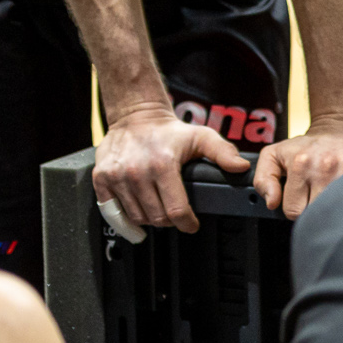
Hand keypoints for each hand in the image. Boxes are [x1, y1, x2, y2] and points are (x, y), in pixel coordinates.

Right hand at [94, 105, 248, 234]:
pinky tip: (137, 216)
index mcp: (163, 165)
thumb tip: (241, 168)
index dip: (187, 223)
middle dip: (170, 221)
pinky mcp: (101, 180)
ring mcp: (117, 178)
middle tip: (176, 216)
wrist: (136, 116)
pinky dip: (125, 219)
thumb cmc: (170, 131)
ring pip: (136, 217)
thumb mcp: (201, 137)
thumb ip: (223, 153)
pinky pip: (113, 212)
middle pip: (156, 217)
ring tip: (159, 211)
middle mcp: (137, 173)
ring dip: (150, 219)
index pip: (176, 210)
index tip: (192, 225)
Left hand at [254, 116, 342, 218]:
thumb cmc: (309, 145)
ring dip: (336, 204)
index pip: (294, 212)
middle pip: (316, 213)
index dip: (298, 207)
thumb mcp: (275, 154)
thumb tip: (272, 202)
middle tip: (320, 193)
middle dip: (316, 208)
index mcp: (300, 164)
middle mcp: (325, 166)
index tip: (304, 196)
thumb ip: (263, 179)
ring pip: (338, 209)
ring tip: (335, 190)